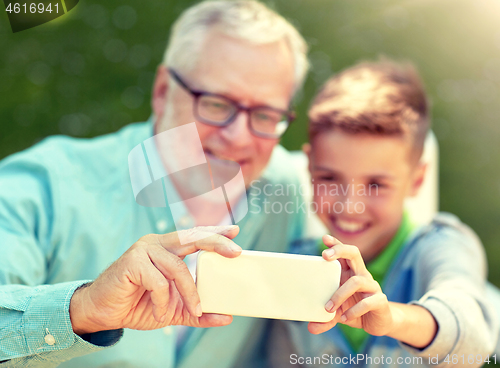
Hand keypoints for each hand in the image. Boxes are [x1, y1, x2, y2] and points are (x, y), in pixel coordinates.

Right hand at [69, 225, 240, 334]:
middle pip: (191, 237)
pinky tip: (159, 311)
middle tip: (236, 252)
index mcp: (167, 248)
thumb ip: (198, 312)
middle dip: (216, 242)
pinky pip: (158, 281)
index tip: (236, 230)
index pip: (194, 235)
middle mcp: (156, 243)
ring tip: (192, 310)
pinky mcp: (132, 262)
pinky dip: (163, 300)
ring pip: (177, 268)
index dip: (215, 231)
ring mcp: (143, 250)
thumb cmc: (137, 305)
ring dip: (188, 293)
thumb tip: (226, 317)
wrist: (102, 313)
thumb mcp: (173, 309)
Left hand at [308, 235, 391, 335]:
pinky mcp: (380, 301)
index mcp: (350, 273)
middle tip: (325, 256)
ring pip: (357, 281)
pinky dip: (354, 310)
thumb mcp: (337, 314)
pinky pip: (367, 302)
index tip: (325, 238)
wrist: (378, 323)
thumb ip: (324, 319)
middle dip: (340, 250)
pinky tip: (345, 318)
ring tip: (329, 308)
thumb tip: (310, 327)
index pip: (344, 253)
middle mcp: (362, 275)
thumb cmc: (355, 311)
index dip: (336, 244)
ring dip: (340, 294)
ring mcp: (372, 287)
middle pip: (354, 254)